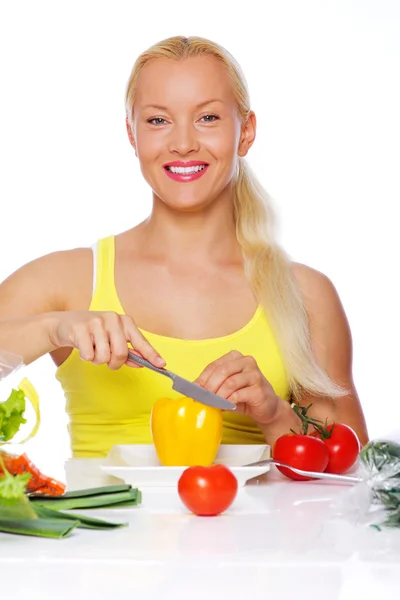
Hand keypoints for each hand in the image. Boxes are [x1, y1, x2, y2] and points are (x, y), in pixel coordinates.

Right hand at [49, 310, 164, 369]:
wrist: (66, 324)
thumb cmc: (94, 332)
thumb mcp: (112, 338)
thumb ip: (128, 351)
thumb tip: (141, 363)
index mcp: (124, 321)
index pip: (140, 341)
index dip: (151, 355)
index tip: (162, 365)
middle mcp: (113, 319)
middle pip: (121, 353)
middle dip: (114, 363)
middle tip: (107, 360)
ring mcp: (96, 322)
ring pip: (104, 357)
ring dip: (98, 360)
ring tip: (93, 349)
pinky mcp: (80, 328)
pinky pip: (88, 356)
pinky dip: (86, 357)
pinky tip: (83, 346)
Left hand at [195, 350, 278, 424]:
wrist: (267, 408)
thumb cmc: (243, 396)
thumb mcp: (225, 388)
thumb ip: (212, 385)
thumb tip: (194, 389)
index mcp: (235, 357)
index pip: (214, 365)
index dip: (202, 378)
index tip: (193, 391)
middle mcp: (246, 361)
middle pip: (222, 371)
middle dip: (209, 386)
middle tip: (202, 398)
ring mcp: (254, 374)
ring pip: (230, 382)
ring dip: (219, 395)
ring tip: (214, 404)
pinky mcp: (259, 388)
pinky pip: (239, 394)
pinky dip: (229, 402)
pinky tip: (226, 407)